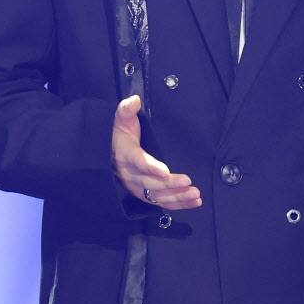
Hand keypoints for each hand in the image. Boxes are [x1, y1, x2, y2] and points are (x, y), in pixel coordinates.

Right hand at [111, 95, 201, 209]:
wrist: (108, 153)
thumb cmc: (119, 135)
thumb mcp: (121, 119)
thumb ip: (127, 110)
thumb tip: (134, 100)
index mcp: (126, 155)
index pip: (138, 162)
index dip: (151, 168)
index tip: (165, 171)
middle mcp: (131, 175)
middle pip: (151, 183)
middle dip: (170, 184)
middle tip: (188, 182)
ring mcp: (138, 187)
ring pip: (158, 196)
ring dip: (177, 197)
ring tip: (195, 195)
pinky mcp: (145, 194)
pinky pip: (161, 202)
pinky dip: (178, 204)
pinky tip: (193, 202)